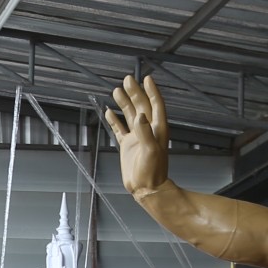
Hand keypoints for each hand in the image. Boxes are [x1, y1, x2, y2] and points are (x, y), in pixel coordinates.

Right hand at [104, 75, 172, 196]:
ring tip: (116, 91)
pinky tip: (110, 112)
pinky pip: (120, 129)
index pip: (155, 105)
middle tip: (127, 80)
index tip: (146, 78)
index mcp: (158, 129)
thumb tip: (139, 116)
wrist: (146, 189)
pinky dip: (115, 120)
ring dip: (124, 103)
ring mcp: (137, 137)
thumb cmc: (153, 172)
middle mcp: (147, 130)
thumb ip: (145, 133)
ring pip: (130, 115)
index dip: (151, 91)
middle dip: (134, 92)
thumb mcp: (151, 151)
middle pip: (141, 106)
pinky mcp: (127, 145)